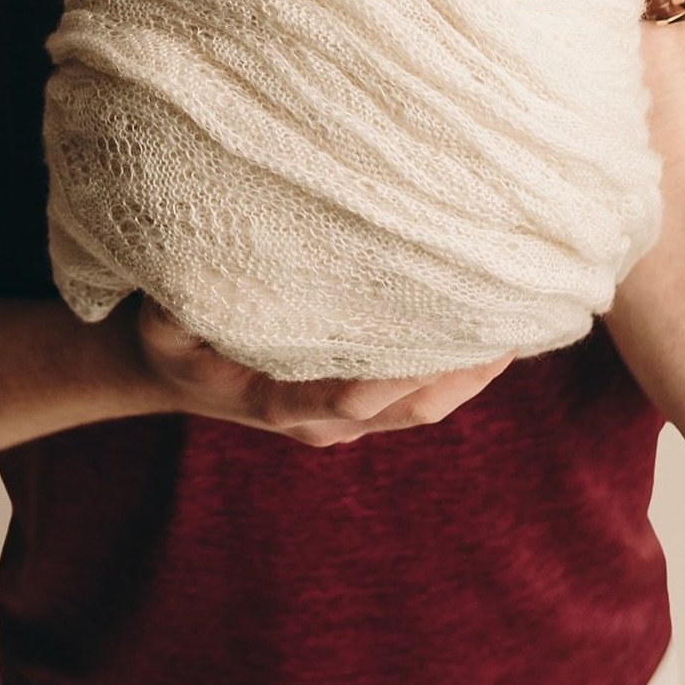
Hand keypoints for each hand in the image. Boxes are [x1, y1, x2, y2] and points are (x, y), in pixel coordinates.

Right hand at [132, 298, 513, 447]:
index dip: (402, 369)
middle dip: (466, 369)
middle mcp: (323, 421)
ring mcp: (345, 419)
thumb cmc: (169, 335)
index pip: (355, 395)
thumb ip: (187, 301)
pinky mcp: (359, 404)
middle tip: (513, 316)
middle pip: (414, 406)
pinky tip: (489, 324)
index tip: (447, 329)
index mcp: (280, 402)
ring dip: (473, 368)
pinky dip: (458, 365)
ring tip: (520, 316)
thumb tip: (217, 264)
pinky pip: (421, 392)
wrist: (166, 371)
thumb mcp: (165, 318)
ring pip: (427, 405)